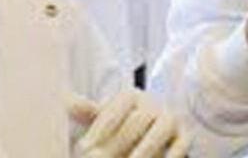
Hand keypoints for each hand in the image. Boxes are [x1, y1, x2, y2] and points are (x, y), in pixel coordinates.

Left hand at [69, 90, 190, 157]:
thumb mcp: (104, 117)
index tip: (84, 148)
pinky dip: (169, 157)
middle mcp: (154, 104)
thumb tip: (62, 100)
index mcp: (131, 96)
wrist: (157, 128)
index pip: (115, 110)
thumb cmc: (124, 125)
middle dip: (116, 145)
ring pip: (158, 134)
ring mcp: (170, 120)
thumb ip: (87, 111)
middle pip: (136, 122)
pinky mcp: (185, 137)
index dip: (99, 129)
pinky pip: (179, 146)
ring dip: (142, 153)